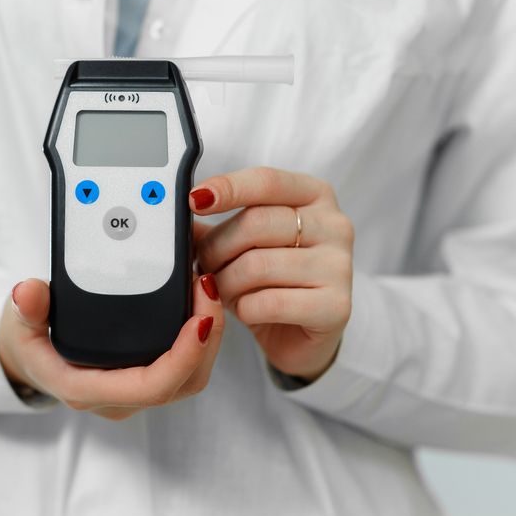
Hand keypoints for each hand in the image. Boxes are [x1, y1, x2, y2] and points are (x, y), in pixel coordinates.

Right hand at [0, 275, 223, 419]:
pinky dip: (200, 335)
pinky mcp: (147, 376)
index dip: (184, 356)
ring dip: (209, 336)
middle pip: (184, 382)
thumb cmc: (28, 340)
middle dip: (208, 338)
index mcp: (89, 389)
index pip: (152, 386)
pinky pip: (186, 365)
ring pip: (191, 376)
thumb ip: (27, 308)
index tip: (200, 318)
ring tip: (208, 287)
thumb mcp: (20, 322)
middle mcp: (119, 398)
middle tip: (209, 286)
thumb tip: (28, 293)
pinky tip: (199, 300)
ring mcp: (135, 391)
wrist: (28, 358)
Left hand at [190, 167, 353, 382]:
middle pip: (255, 223)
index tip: (195, 199)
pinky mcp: (337, 306)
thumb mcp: (245, 246)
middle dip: (216, 247)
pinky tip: (247, 311)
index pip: (266, 181)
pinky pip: (270, 303)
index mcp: (315, 196)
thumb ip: (215, 228)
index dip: (228, 188)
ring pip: (258, 265)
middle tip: (203, 264)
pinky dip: (246, 310)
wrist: (304, 335)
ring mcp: (340, 265)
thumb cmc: (274, 282)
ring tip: (222, 290)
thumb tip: (176, 220)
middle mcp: (334, 225)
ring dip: (226, 282)